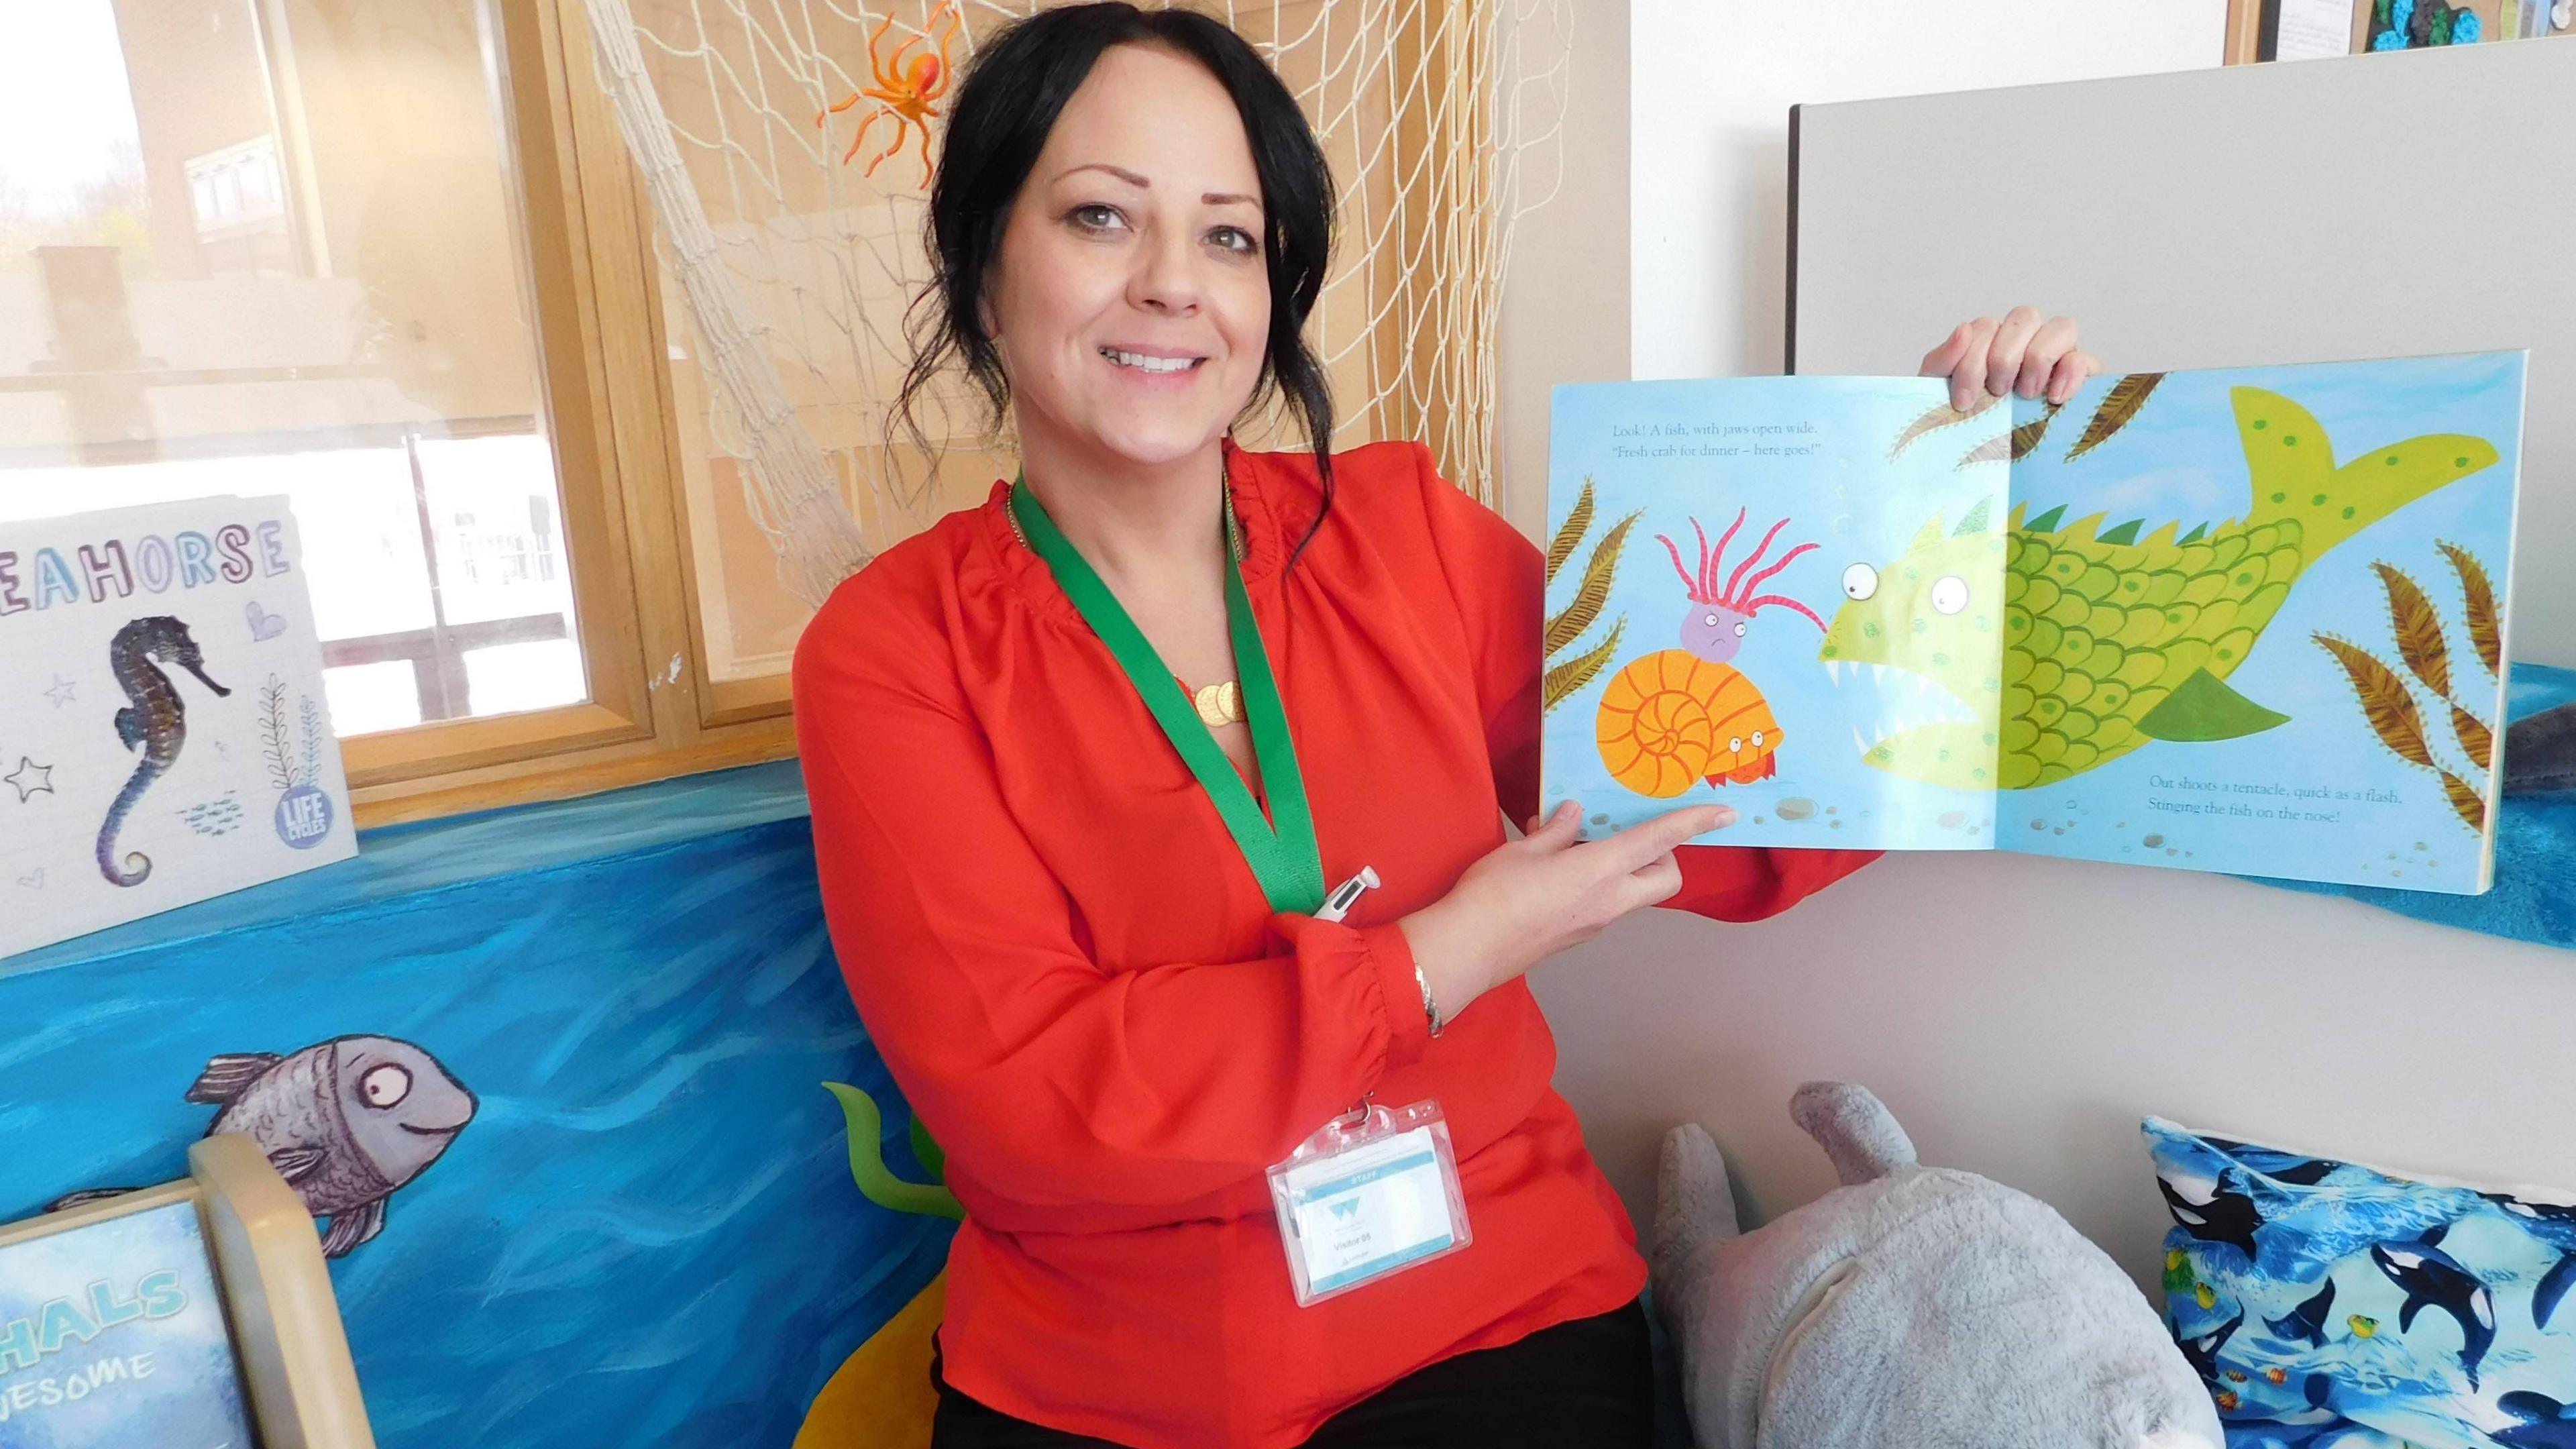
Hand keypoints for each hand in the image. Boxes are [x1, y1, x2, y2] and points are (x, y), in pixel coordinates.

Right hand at [1395, 800, 1733, 1026]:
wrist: (1467, 951)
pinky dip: (1595, 883)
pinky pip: (1604, 904)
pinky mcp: (1579, 937)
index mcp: (1599, 871)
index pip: (1659, 841)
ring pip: (1634, 892)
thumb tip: (1575, 815)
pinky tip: (1553, 870)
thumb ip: (1556, 832)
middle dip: (1665, 854)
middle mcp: (1608, 901)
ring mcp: (1597, 924)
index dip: (1694, 823)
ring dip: (1622, 867)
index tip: (1724, 813)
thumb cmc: (1491, 896)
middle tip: (1631, 832)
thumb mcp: (1522, 851)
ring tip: (1572, 844)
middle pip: (1665, 877)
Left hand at [1920, 307, 2100, 412]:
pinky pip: (2085, 358)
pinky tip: (2055, 398)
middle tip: (1997, 393)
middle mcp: (2026, 342)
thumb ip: (1943, 360)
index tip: (1964, 401)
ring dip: (2039, 358)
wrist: (1979, 462)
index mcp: (1991, 341)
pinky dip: (2071, 373)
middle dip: (2005, 357)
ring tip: (2026, 394)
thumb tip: (1963, 329)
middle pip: (2025, 317)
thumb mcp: (1940, 394)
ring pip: (2061, 327)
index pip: (1986, 326)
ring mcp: (2057, 356)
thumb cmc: (1960, 423)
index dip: (1972, 359)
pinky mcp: (2082, 378)